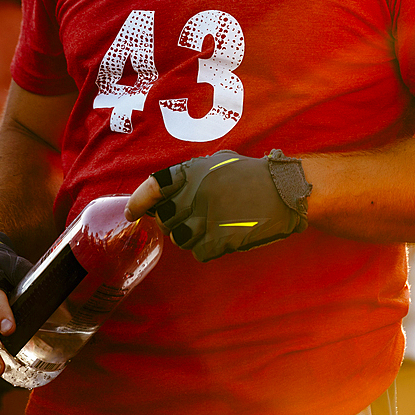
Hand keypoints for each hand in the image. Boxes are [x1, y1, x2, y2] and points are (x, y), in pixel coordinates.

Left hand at [126, 149, 310, 261]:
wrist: (282, 191)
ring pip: (180, 238)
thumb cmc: (250, 175)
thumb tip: (165, 194)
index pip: (152, 188)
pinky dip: (208, 247)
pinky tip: (224, 234)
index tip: (132, 212)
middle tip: (192, 215)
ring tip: (213, 223)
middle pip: (165, 219)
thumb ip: (190, 176)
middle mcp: (192, 196)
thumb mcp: (217, 163)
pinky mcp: (217, 241)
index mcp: (191, 173)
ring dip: (191, 234)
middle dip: (174, 220)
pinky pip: (198, 251)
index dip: (138, 202)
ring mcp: (204, 220)